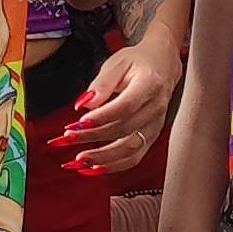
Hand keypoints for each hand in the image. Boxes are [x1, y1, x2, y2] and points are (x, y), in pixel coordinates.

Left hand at [57, 35, 179, 175]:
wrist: (163, 65)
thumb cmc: (138, 62)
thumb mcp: (117, 62)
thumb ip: (102, 83)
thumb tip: (85, 104)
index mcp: (149, 84)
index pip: (125, 106)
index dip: (102, 117)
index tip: (79, 122)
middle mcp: (155, 108)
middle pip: (124, 129)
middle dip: (94, 137)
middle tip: (69, 138)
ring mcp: (155, 125)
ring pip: (130, 149)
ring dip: (102, 158)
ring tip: (78, 161)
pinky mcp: (151, 137)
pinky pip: (134, 157)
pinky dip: (113, 166)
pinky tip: (94, 169)